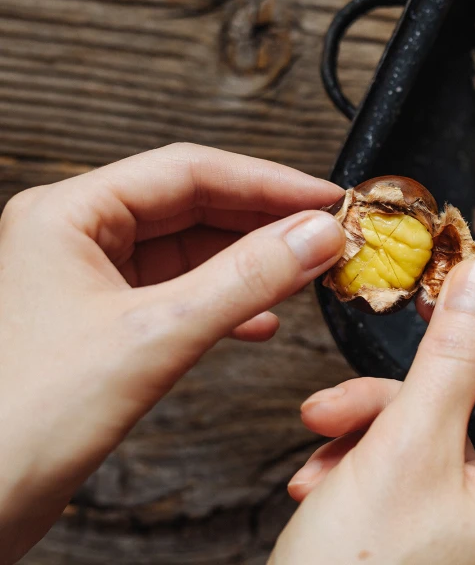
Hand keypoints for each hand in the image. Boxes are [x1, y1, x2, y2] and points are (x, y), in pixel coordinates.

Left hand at [0, 144, 345, 562]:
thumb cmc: (26, 420)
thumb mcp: (158, 337)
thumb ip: (246, 279)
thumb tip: (315, 236)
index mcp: (66, 214)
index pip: (187, 171)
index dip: (267, 181)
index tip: (327, 199)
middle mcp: (74, 237)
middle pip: (192, 205)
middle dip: (264, 221)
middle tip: (328, 233)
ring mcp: (86, 281)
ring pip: (190, 251)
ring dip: (251, 262)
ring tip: (307, 271)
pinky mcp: (102, 324)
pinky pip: (179, 293)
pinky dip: (226, 302)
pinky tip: (262, 321)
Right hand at [272, 251, 474, 563]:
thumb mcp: (405, 450)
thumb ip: (450, 357)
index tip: (470, 253)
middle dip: (408, 377)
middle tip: (389, 316)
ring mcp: (474, 530)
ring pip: (427, 431)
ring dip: (367, 422)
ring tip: (318, 435)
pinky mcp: (427, 536)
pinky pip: (401, 468)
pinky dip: (356, 461)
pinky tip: (314, 482)